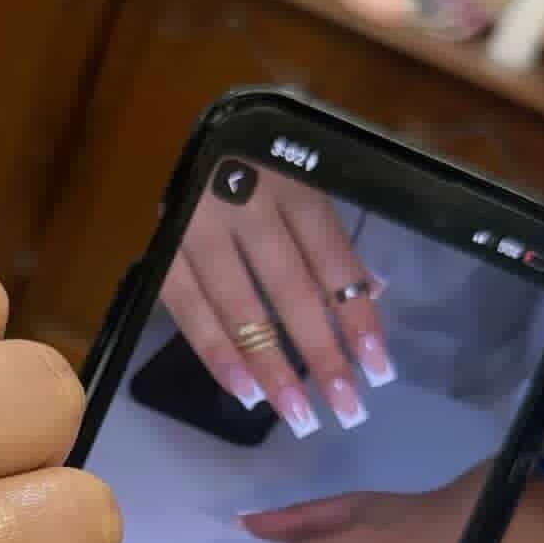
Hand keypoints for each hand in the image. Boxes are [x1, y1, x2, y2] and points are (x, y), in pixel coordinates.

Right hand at [161, 169, 392, 435]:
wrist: (170, 128)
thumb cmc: (249, 156)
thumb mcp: (297, 175)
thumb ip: (328, 233)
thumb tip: (374, 291)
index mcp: (291, 180)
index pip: (333, 260)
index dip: (357, 317)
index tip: (380, 369)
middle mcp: (246, 201)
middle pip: (291, 292)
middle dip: (322, 356)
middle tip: (348, 409)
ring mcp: (199, 226)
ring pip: (241, 309)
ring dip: (273, 367)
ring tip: (301, 415)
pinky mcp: (163, 245)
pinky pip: (189, 309)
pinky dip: (216, 353)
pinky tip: (244, 391)